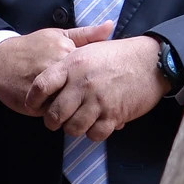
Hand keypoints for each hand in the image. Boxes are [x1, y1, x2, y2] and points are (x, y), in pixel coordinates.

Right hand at [0, 22, 113, 112]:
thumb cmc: (32, 47)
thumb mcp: (58, 36)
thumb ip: (86, 34)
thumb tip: (110, 26)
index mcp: (66, 53)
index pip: (94, 72)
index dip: (102, 82)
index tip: (106, 86)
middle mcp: (56, 70)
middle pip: (84, 92)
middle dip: (93, 100)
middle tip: (103, 105)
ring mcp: (44, 89)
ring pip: (71, 107)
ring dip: (80, 112)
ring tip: (88, 114)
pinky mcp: (33, 105)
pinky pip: (54, 116)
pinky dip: (63, 118)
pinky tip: (70, 118)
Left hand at [33, 36, 164, 141]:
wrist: (150, 61)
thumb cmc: (118, 55)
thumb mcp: (89, 49)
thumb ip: (68, 63)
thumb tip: (49, 79)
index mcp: (73, 64)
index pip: (42, 85)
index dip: (33, 99)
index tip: (33, 105)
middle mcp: (82, 83)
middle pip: (54, 114)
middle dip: (51, 121)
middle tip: (55, 121)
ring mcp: (98, 100)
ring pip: (72, 128)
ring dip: (72, 128)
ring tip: (76, 123)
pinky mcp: (114, 114)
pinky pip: (94, 134)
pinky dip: (93, 133)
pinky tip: (96, 124)